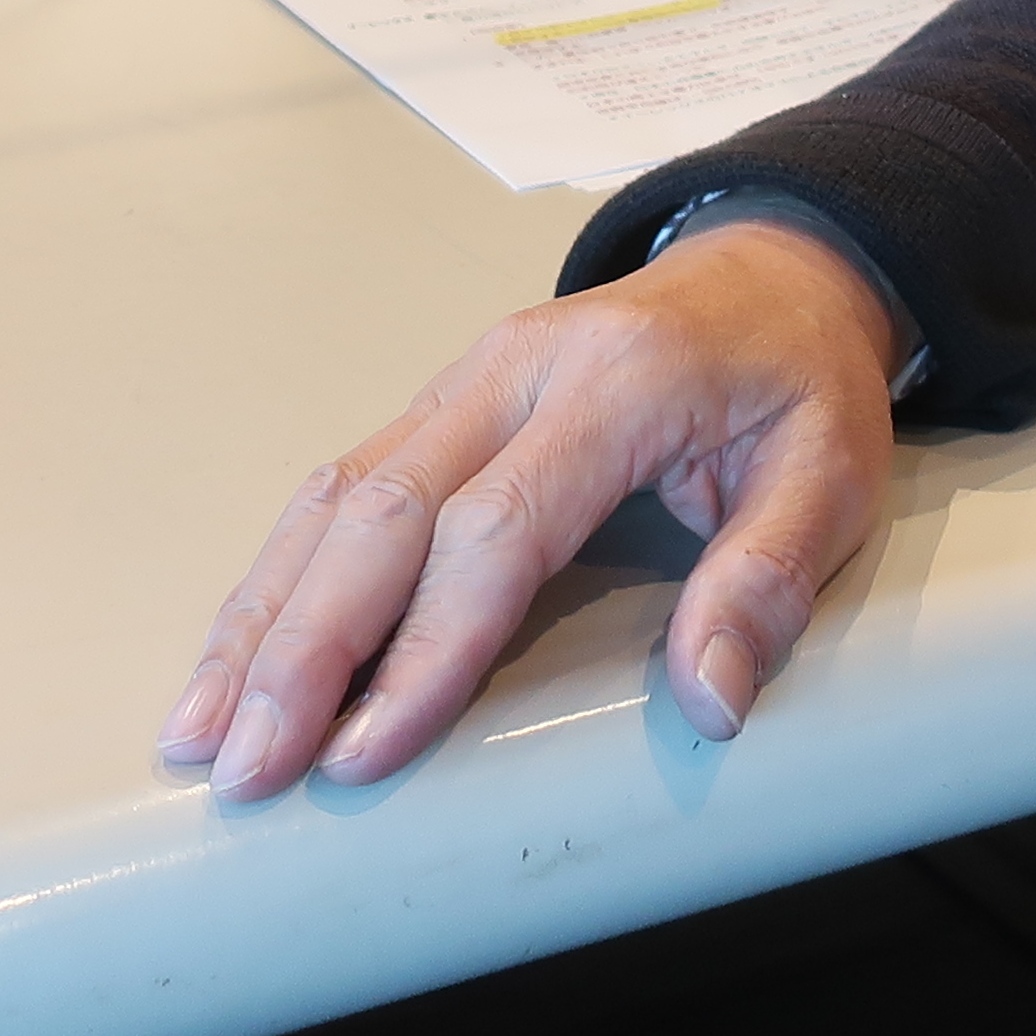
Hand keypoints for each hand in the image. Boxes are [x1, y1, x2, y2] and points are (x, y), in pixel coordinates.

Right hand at [158, 216, 901, 801]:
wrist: (773, 270)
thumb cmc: (798, 381)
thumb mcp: (834, 473)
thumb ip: (770, 578)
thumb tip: (711, 699)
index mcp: (617, 384)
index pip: (496, 525)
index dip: (427, 647)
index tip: (368, 753)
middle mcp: (516, 370)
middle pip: (384, 510)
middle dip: (306, 648)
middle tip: (249, 766)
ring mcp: (464, 380)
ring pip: (335, 495)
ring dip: (262, 615)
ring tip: (201, 728)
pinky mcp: (437, 405)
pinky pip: (337, 487)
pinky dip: (277, 575)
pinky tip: (233, 654)